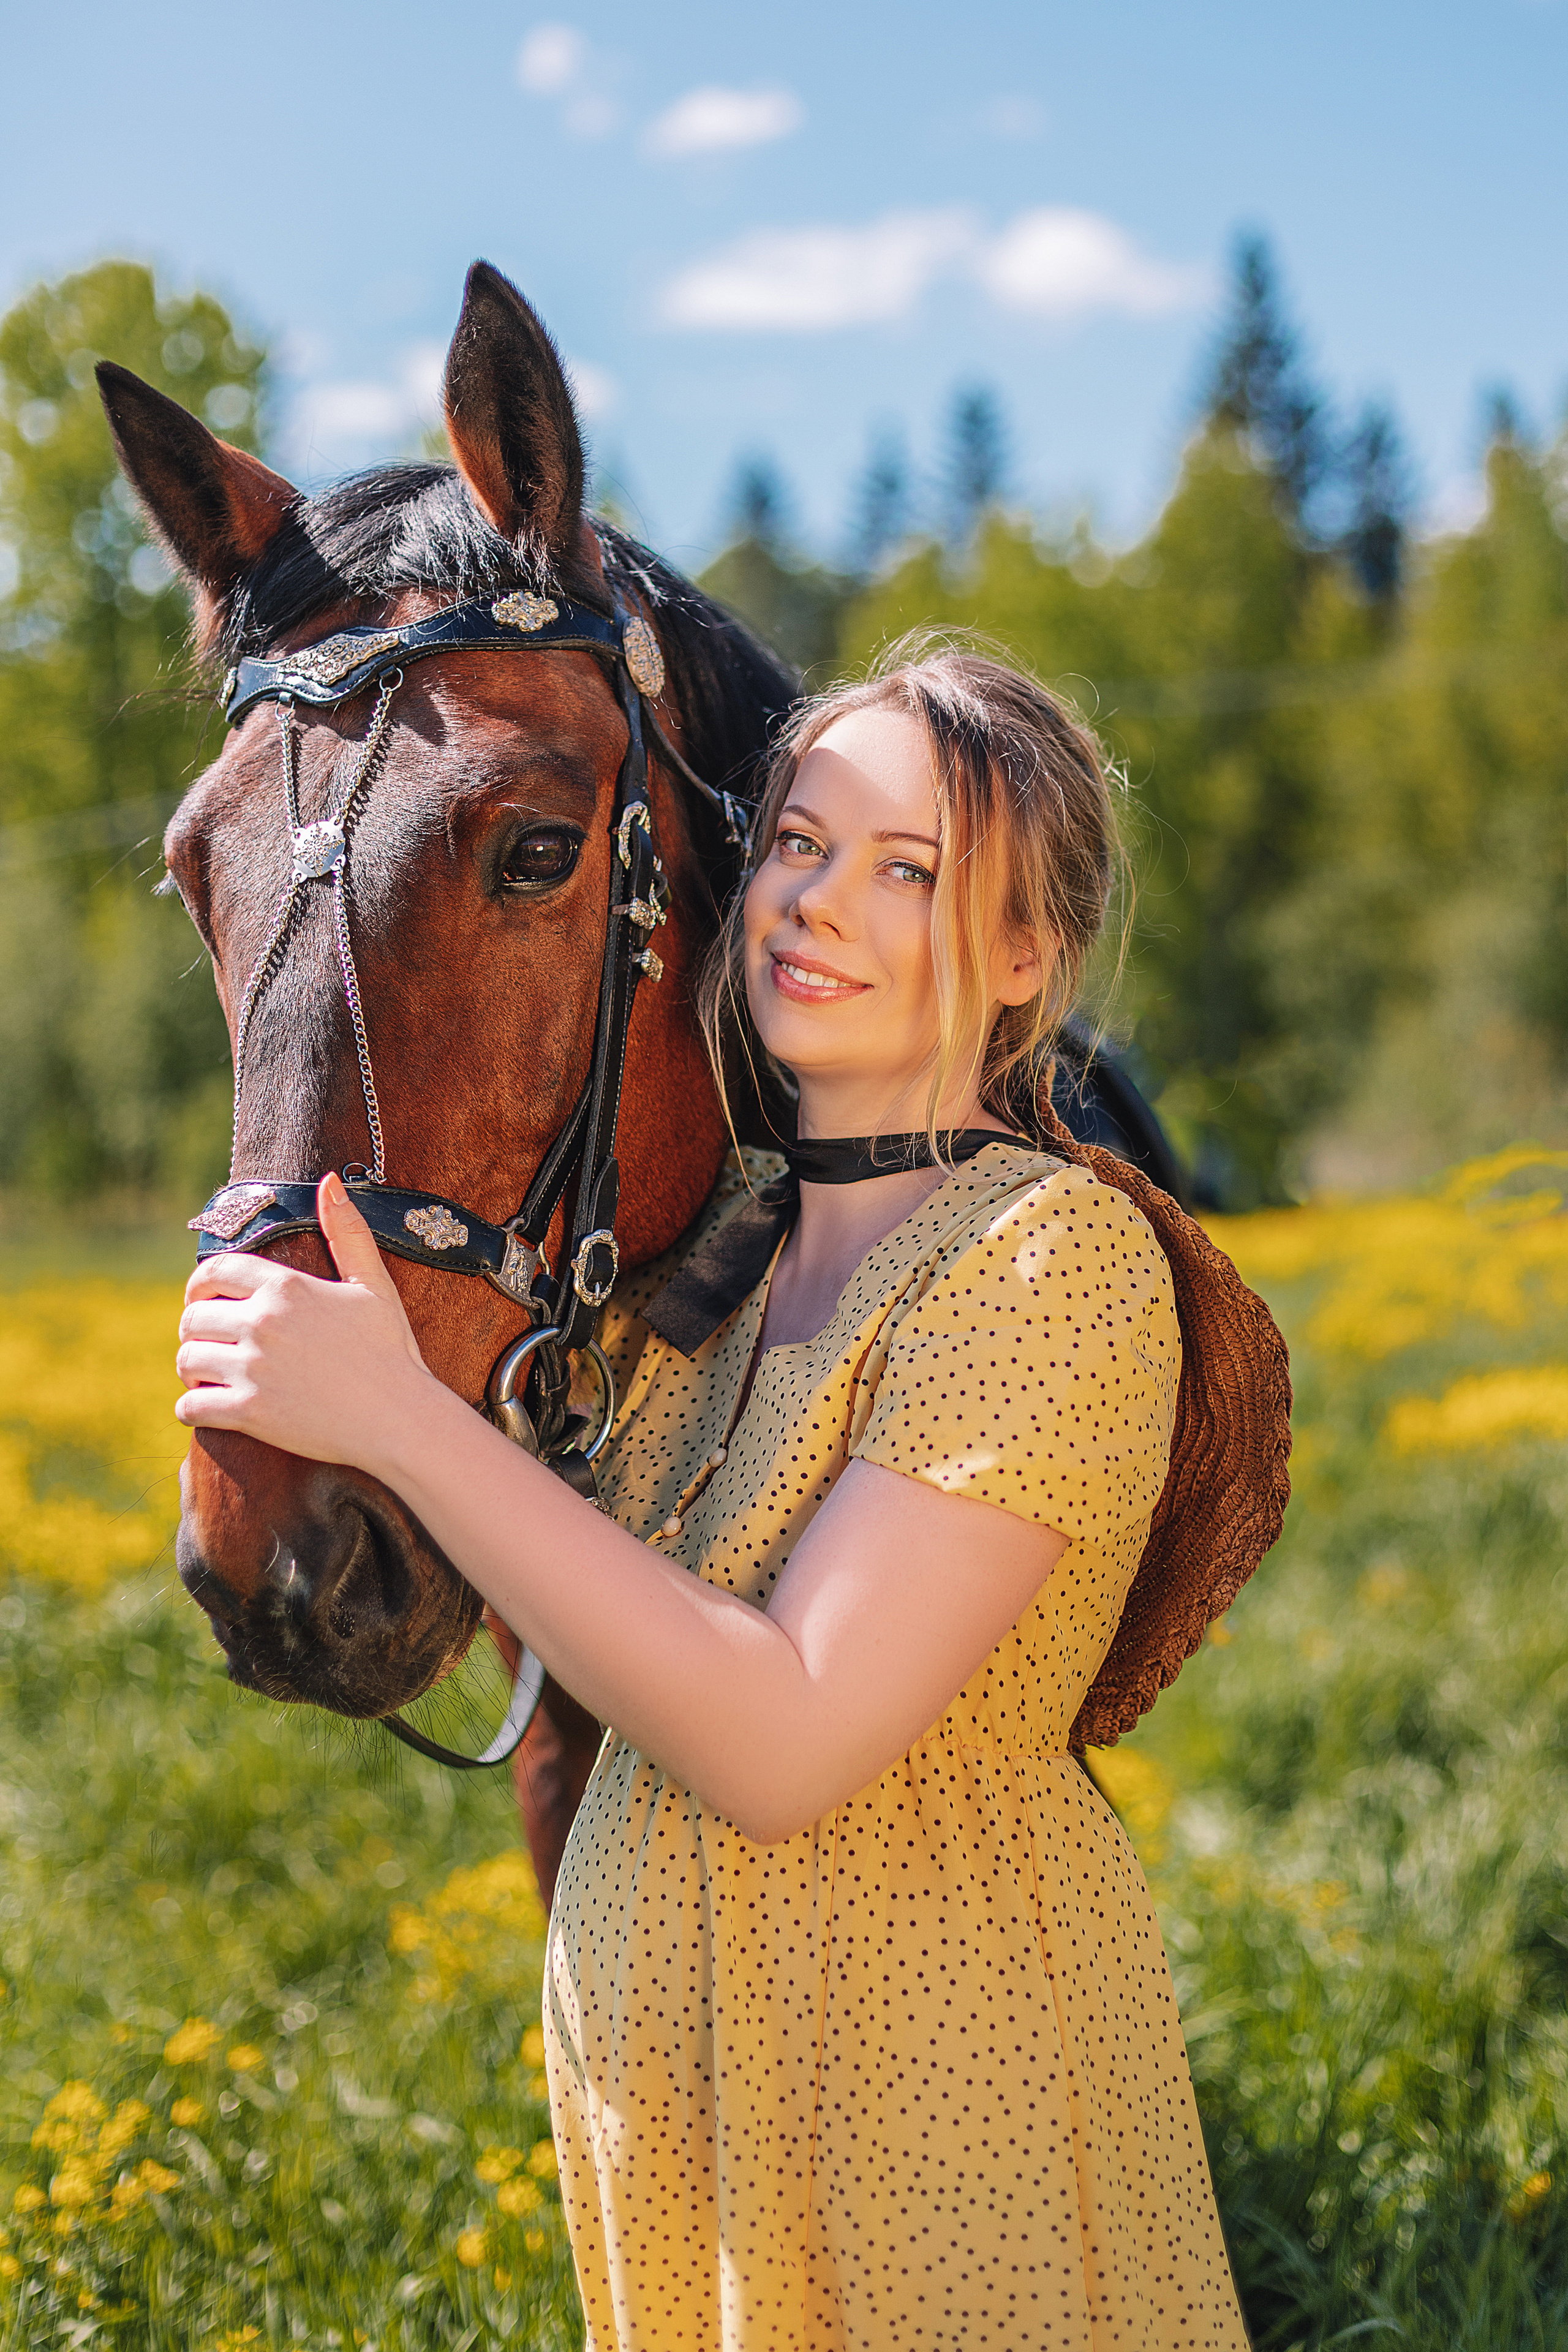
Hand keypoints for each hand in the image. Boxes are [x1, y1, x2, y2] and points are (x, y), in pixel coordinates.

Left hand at [175, 1172, 437, 1469]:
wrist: (400, 1418)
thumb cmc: (390, 1351)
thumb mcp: (374, 1285)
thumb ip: (347, 1232)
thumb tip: (331, 1181)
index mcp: (286, 1288)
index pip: (215, 1271)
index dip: (199, 1284)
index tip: (201, 1298)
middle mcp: (263, 1322)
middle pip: (194, 1317)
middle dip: (195, 1329)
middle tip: (208, 1342)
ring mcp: (253, 1369)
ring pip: (188, 1360)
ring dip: (191, 1368)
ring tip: (204, 1375)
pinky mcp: (250, 1412)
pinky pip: (191, 1407)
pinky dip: (190, 1408)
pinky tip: (204, 1407)